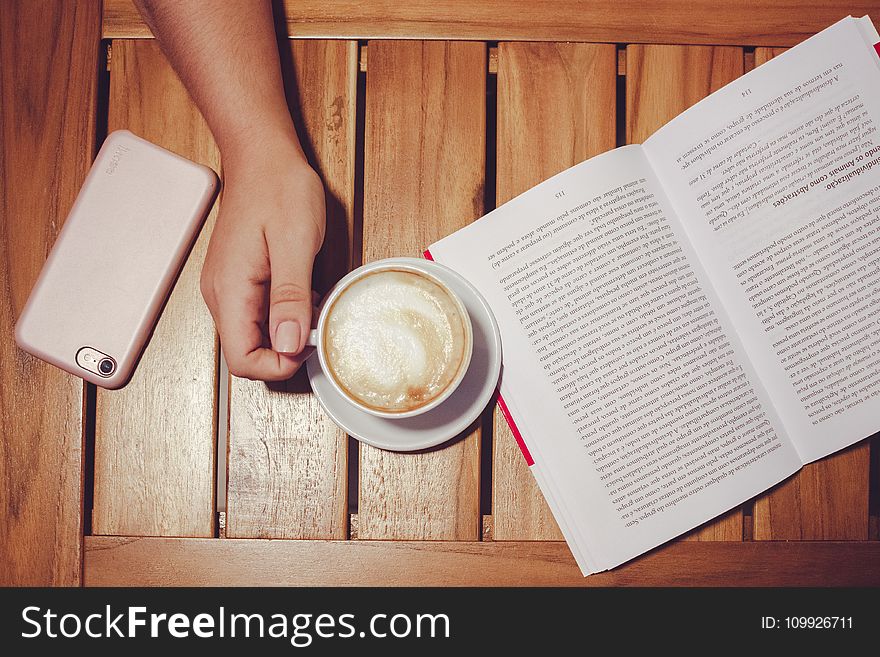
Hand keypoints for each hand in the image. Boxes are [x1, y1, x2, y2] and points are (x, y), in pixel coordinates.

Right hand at [200, 140, 324, 380]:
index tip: (309, 345)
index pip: (241, 359)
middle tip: (317, 326)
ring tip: (313, 306)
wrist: (263, 157)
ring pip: (254, 335)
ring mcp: (229, 288)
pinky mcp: (240, 280)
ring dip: (286, 333)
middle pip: (246, 352)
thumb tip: (288, 344)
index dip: (277, 365)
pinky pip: (259, 314)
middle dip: (284, 351)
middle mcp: (222, 295)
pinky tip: (304, 295)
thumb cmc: (279, 189)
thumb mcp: (295, 243)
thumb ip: (290, 296)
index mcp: (231, 290)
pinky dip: (284, 315)